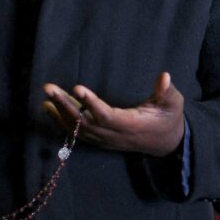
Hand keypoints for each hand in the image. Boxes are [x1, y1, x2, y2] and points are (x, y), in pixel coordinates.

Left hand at [42, 72, 185, 156]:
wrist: (166, 143)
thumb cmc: (168, 119)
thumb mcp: (173, 104)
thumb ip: (167, 91)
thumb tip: (165, 76)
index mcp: (131, 125)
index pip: (107, 115)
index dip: (91, 103)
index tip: (77, 88)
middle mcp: (114, 135)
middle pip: (85, 122)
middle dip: (65, 105)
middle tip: (49, 88)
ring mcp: (106, 140)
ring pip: (79, 129)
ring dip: (60, 112)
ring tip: (46, 95)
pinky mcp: (101, 140)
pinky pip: (78, 134)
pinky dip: (62, 122)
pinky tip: (50, 109)